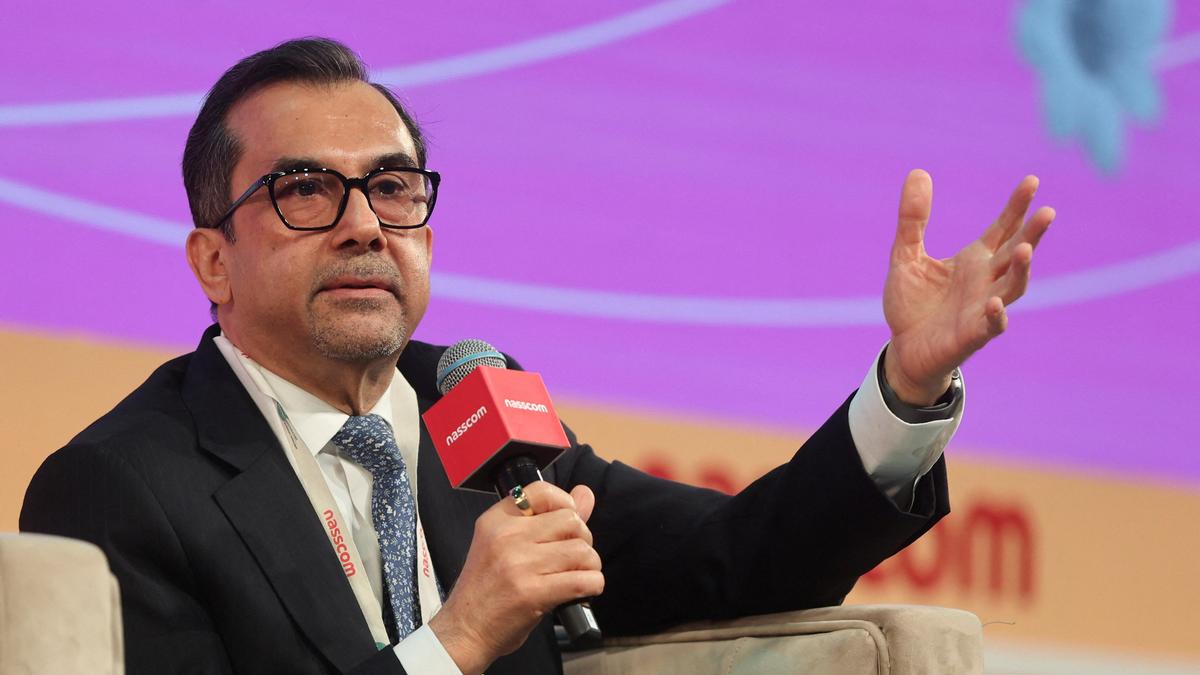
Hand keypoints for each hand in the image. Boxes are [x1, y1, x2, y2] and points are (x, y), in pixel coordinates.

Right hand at [428, 481, 601, 674]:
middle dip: (582, 539)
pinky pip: (584, 580)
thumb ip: (548, 518)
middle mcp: (506, 537)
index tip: (567, 523)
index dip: (566, 503)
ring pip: (582, 550)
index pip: (543, 491)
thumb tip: (585, 494)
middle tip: (572, 556)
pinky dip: (592, 585)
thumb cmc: (486, 589)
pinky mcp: (532, 593)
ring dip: (589, 565)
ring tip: (577, 575)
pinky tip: (581, 591)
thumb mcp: (506, 545)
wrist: (465, 630)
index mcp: (496, 520)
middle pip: (570, 521)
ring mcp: (519, 565)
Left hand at [883, 170, 1053, 404]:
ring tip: (1026, 249)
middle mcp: (985, 281)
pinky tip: (994, 304)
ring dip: (1021, 270)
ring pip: (1012, 287)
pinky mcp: (972, 335)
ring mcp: (983, 309)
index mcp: (975, 260)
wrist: (904, 349)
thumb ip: (912, 219)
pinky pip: (991, 325)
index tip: (1032, 181)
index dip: (1017, 207)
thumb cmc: (912, 304)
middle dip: (1032, 235)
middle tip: (1048, 212)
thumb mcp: (906, 255)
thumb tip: (918, 172)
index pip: (1003, 229)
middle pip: (1016, 254)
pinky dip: (996, 315)